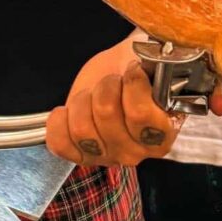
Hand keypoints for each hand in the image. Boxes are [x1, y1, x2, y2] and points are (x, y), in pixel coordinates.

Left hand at [47, 46, 180, 167]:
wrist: (119, 74)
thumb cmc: (136, 71)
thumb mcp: (152, 65)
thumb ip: (156, 69)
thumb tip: (145, 64)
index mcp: (161, 134)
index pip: (139, 113)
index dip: (132, 83)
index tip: (133, 70)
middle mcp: (136, 152)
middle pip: (106, 114)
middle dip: (106, 86)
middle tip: (113, 82)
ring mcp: (108, 156)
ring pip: (81, 129)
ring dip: (83, 101)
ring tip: (93, 95)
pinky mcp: (81, 154)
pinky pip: (60, 143)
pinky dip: (59, 122)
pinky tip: (68, 111)